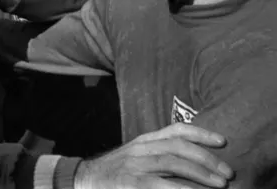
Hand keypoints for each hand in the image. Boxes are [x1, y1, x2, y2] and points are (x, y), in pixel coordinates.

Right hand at [74, 123, 233, 188]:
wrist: (84, 180)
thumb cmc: (116, 173)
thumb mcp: (136, 156)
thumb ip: (159, 154)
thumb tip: (194, 162)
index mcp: (144, 141)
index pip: (175, 130)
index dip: (200, 132)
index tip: (223, 141)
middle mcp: (140, 150)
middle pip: (178, 147)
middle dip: (206, 158)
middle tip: (228, 172)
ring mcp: (134, 166)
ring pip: (172, 163)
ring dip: (200, 174)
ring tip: (220, 185)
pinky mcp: (131, 184)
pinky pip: (160, 186)